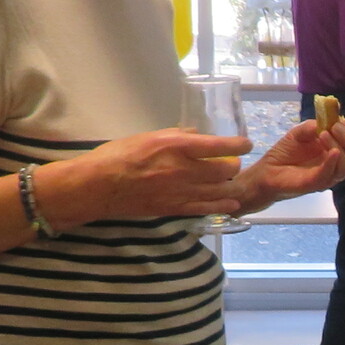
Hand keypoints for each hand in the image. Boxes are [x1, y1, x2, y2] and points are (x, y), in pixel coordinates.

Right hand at [35, 128, 245, 225]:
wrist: (99, 186)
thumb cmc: (119, 155)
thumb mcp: (148, 135)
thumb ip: (176, 136)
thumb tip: (197, 136)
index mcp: (177, 146)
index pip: (219, 146)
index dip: (238, 145)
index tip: (246, 144)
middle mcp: (183, 169)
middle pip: (225, 170)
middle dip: (233, 166)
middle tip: (233, 164)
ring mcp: (180, 192)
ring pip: (219, 191)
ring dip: (230, 187)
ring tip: (234, 184)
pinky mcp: (174, 209)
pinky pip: (205, 209)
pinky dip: (220, 206)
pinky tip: (230, 205)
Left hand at [233, 118, 344, 210]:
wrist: (267, 170)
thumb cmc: (286, 152)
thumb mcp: (301, 132)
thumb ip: (316, 124)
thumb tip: (331, 117)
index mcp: (338, 151)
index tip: (341, 121)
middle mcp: (337, 165)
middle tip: (334, 128)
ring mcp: (328, 176)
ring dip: (340, 146)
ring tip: (323, 135)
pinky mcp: (316, 184)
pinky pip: (330, 174)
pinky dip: (333, 161)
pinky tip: (331, 150)